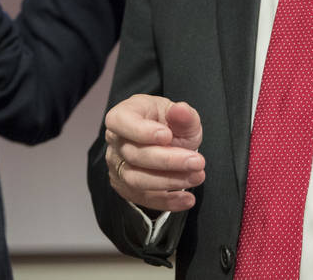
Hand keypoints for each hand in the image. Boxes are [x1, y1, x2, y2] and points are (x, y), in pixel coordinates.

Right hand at [104, 94, 205, 211]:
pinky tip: (188, 199)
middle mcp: (116, 141)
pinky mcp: (125, 188)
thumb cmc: (168, 124)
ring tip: (196, 177)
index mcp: (123, 115)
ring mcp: (117, 166)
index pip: (120, 122)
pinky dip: (168, 201)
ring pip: (136, 180)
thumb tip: (182, 110)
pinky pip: (144, 199)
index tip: (167, 136)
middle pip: (134, 155)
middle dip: (168, 161)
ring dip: (169, 181)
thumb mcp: (180, 115)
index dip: (142, 131)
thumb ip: (183, 114)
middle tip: (196, 162)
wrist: (165, 142)